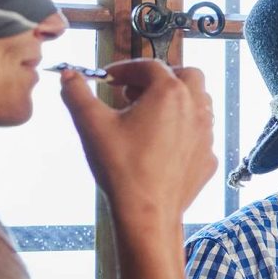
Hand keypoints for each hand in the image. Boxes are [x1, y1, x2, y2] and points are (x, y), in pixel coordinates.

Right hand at [58, 58, 216, 231]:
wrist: (147, 212)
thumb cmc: (121, 166)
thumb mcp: (90, 124)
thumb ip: (77, 93)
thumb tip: (69, 75)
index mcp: (170, 93)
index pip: (149, 66)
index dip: (126, 69)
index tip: (108, 78)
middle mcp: (196, 108)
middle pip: (187, 76)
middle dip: (160, 78)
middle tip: (133, 93)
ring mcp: (207, 134)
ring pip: (199, 102)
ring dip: (176, 101)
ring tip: (146, 115)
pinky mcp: (209, 157)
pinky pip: (200, 133)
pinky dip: (184, 129)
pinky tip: (161, 143)